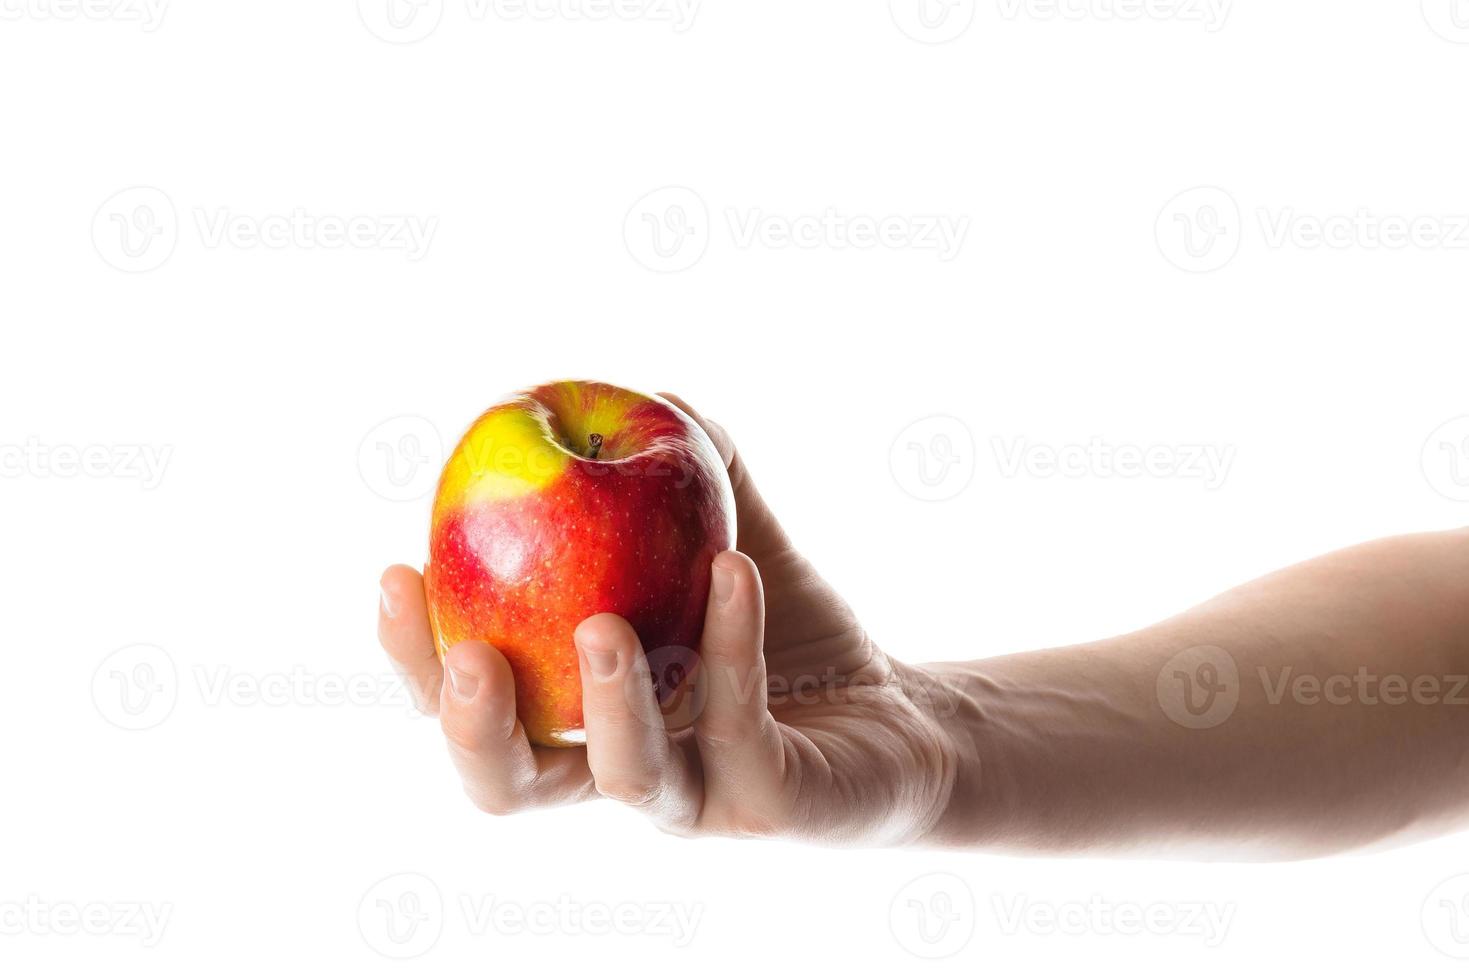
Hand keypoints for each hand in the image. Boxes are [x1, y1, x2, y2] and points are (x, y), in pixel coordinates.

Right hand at [377, 395, 959, 844]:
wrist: (896, 704)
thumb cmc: (784, 619)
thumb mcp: (726, 530)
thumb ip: (682, 470)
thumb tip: (638, 390)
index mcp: (572, 709)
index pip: (468, 699)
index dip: (414, 653)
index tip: (396, 571)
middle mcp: (615, 765)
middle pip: (507, 783)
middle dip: (468, 726)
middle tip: (469, 654)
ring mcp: (693, 795)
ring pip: (622, 781)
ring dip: (607, 703)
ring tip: (605, 626)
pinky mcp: (767, 802)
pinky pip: (738, 728)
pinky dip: (732, 645)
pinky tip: (732, 569)